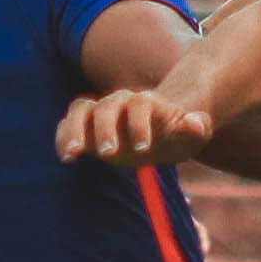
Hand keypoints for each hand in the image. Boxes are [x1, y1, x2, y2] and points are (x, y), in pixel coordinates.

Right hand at [57, 87, 211, 166]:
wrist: (163, 128)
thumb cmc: (179, 132)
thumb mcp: (196, 131)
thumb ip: (197, 127)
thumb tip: (195, 123)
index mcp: (147, 104)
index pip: (140, 105)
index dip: (140, 124)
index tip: (143, 149)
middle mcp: (121, 104)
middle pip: (107, 105)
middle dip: (106, 128)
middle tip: (109, 154)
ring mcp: (101, 114)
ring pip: (81, 110)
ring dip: (74, 129)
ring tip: (73, 154)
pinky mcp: (86, 128)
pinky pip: (68, 125)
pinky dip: (63, 137)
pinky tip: (66, 157)